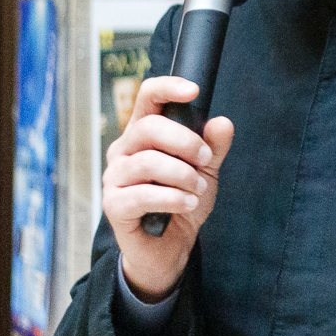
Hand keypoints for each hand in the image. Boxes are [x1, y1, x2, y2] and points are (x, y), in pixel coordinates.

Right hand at [101, 76, 234, 300]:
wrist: (171, 247)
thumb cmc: (183, 201)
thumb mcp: (206, 171)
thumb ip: (214, 146)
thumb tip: (222, 122)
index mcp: (144, 135)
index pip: (147, 97)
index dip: (167, 88)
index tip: (194, 90)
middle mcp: (123, 151)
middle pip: (148, 128)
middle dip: (186, 143)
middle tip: (207, 161)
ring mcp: (114, 178)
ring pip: (147, 162)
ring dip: (183, 175)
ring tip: (198, 190)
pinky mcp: (113, 205)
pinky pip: (142, 194)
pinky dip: (173, 198)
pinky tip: (188, 203)